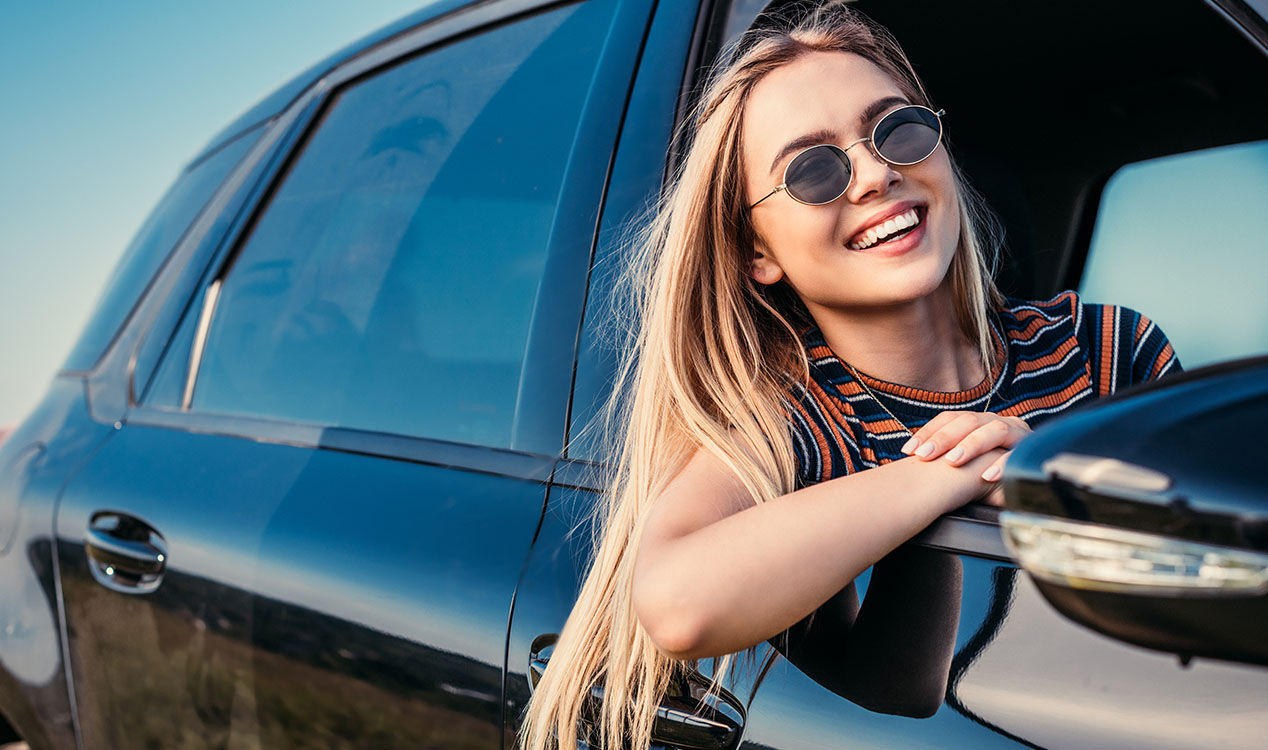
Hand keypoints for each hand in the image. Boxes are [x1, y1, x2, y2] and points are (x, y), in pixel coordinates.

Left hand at [900, 411, 1030, 482]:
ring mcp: (1017, 434)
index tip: (909, 449)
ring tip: (953, 461)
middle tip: (924, 456)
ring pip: (995, 430)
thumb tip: (911, 460)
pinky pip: (1018, 454)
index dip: (928, 431)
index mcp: (979, 422)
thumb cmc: (991, 471)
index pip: (950, 418)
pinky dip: (1002, 464)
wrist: (1032, 475)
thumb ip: (947, 457)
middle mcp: (997, 423)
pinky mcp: (1033, 450)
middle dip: (944, 438)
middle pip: (968, 421)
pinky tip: (987, 476)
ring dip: (972, 445)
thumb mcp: (968, 462)